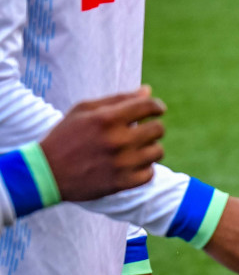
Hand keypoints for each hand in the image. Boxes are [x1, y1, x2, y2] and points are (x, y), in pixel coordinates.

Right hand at [42, 88, 165, 201]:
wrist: (44, 173)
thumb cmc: (64, 136)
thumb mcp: (83, 110)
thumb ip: (118, 99)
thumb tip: (147, 91)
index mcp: (106, 119)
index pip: (149, 106)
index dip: (157, 106)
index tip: (157, 110)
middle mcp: (116, 140)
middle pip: (158, 129)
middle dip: (153, 127)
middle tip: (142, 131)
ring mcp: (120, 164)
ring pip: (157, 152)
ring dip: (150, 149)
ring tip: (136, 149)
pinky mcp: (120, 183)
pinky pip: (150, 174)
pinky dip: (144, 169)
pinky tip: (133, 165)